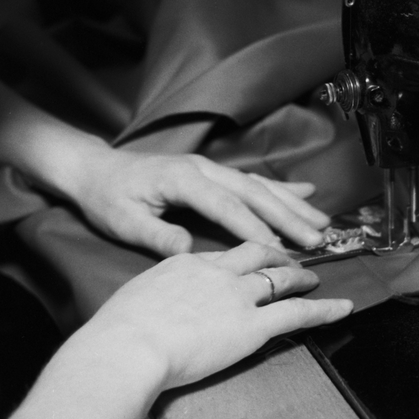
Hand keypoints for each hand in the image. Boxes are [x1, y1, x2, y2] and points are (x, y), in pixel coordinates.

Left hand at [0, 73, 330, 255]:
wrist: (94, 170)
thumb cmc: (108, 199)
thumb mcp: (123, 221)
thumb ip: (156, 235)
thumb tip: (188, 250)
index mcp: (184, 181)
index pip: (227, 208)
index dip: (256, 229)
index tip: (282, 251)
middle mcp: (204, 169)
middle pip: (253, 194)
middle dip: (288, 218)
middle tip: (317, 241)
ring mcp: (211, 167)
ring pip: (260, 185)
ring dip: (294, 204)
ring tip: (324, 223)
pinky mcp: (212, 171)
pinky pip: (254, 179)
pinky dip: (283, 187)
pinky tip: (308, 194)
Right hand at [89, 241, 353, 388]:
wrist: (128, 345)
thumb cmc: (118, 332)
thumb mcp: (134, 299)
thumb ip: (152, 299)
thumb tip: (149, 312)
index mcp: (185, 263)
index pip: (221, 254)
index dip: (239, 256)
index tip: (246, 259)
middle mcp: (217, 271)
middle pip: (255, 253)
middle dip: (275, 253)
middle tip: (289, 257)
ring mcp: (238, 296)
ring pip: (279, 277)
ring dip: (300, 275)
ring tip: (314, 277)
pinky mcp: (253, 325)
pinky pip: (298, 313)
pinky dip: (324, 308)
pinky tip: (342, 306)